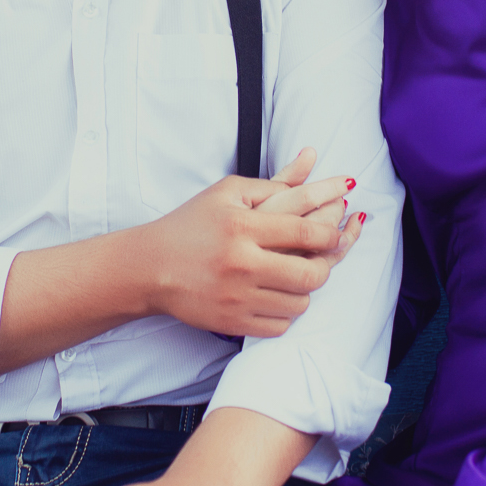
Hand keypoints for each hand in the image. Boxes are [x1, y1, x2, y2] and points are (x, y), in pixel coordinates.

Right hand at [141, 147, 367, 337]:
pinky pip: (279, 326)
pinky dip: (284, 313)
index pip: (306, 232)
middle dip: (324, 267)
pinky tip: (275, 297)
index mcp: (242, 226)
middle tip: (320, 260)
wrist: (150, 267)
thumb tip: (313, 158)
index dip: (331, 234)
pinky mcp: (231, 323)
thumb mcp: (228, 192)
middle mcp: (241, 263)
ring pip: (299, 303)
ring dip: (304, 290)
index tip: (335, 232)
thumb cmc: (191, 224)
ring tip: (295, 277)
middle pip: (310, 274)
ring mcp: (236, 297)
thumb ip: (275, 182)